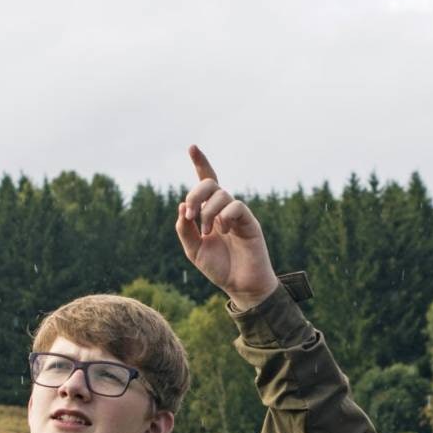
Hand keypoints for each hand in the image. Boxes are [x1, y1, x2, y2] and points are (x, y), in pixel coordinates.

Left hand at [176, 145, 279, 309]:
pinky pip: (236, 206)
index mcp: (210, 212)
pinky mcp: (250, 222)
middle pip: (210, 183)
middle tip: (190, 214)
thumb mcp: (193, 250)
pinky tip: (224, 231)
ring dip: (207, 212)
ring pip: (221, 194)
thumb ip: (184, 229)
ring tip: (208, 231)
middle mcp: (224, 209)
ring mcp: (238, 214)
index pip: (206, 182)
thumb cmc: (219, 268)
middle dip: (195, 193)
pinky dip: (225, 216)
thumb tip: (182, 206)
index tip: (192, 146)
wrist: (241, 286)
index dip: (200, 163)